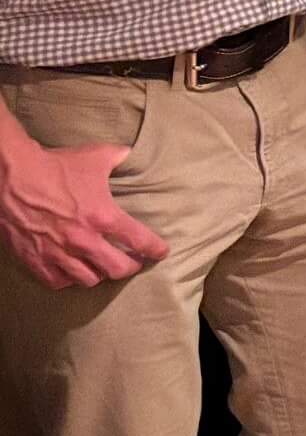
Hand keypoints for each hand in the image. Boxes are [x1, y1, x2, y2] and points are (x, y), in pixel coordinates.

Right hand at [0, 134, 167, 289]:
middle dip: (130, 267)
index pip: (140, 241)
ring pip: (88, 279)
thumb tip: (130, 153)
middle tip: (133, 263)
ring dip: (99, 274)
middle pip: (118, 269)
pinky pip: (57, 282)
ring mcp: (58, 252)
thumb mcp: (95, 156)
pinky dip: (68, 280)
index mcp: (103, 216)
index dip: (155, 249)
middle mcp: (83, 240)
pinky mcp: (35, 259)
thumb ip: (118, 156)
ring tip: (102, 267)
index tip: (160, 252)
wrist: (12, 176)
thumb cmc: (55, 166)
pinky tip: (72, 272)